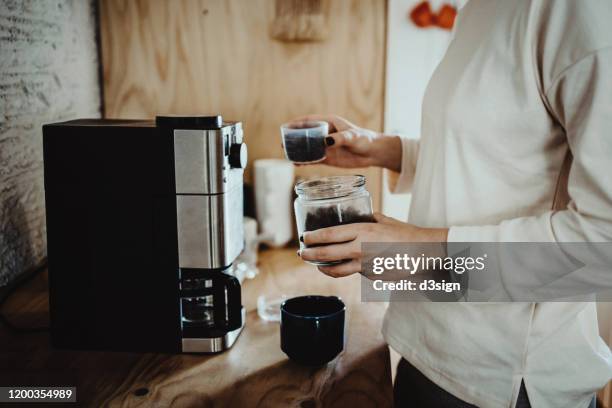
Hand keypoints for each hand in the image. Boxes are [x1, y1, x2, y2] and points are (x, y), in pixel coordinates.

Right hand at [289, 114, 401, 171]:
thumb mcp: (352, 137)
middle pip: (305, 134)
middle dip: (293, 138)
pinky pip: (313, 159)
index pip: (308, 121)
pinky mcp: (328, 158)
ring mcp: (325, 146)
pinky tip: (296, 164)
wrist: (373, 153)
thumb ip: (339, 138)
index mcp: (329, 122)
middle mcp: (325, 133)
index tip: (285, 127)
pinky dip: (304, 161)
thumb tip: (325, 142)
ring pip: (307, 148)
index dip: (296, 123)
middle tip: (283, 144)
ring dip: (297, 151)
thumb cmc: (365, 140)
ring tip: (287, 155)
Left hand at [299, 213, 447, 277]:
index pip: (329, 235)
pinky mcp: (371, 276)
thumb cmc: (406, 233)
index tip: (304, 237)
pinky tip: (347, 265)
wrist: (424, 252)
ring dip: (323, 267)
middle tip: (302, 253)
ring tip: (317, 265)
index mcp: (362, 231)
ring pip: (336, 270)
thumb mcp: (384, 220)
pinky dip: (348, 269)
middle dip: (310, 254)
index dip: (312, 237)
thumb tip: (361, 215)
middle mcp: (359, 249)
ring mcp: (364, 265)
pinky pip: (354, 273)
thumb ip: (369, 218)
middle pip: (326, 254)